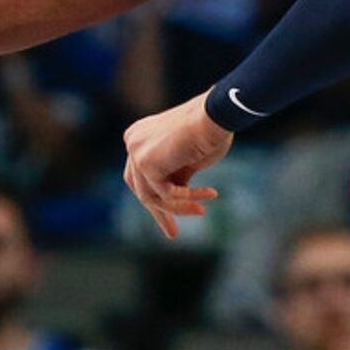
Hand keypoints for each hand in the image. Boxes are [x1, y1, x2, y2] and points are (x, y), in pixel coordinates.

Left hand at [123, 92, 230, 239]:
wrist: (216, 115)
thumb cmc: (209, 132)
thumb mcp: (186, 159)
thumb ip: (173, 175)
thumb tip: (170, 199)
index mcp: (139, 136)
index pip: (139, 177)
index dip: (156, 200)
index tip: (171, 221)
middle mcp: (132, 142)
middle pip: (140, 189)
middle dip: (159, 213)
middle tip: (173, 233)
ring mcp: (136, 152)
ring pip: (152, 197)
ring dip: (179, 208)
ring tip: (201, 211)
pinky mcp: (146, 164)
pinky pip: (167, 194)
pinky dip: (188, 198)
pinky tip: (209, 195)